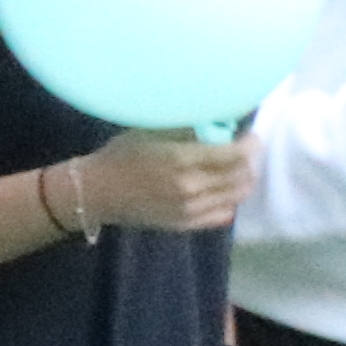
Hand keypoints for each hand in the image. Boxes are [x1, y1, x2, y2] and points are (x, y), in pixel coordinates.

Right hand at [74, 128, 254, 237]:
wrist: (94, 192)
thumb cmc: (120, 155)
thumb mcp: (151, 131)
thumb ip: (188, 129)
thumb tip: (220, 121)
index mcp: (181, 159)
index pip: (235, 154)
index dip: (250, 143)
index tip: (249, 136)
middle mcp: (191, 187)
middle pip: (241, 175)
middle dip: (248, 160)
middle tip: (243, 150)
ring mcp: (190, 209)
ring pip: (237, 195)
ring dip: (242, 180)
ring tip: (234, 169)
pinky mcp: (186, 224)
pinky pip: (224, 214)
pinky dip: (229, 200)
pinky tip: (220, 189)